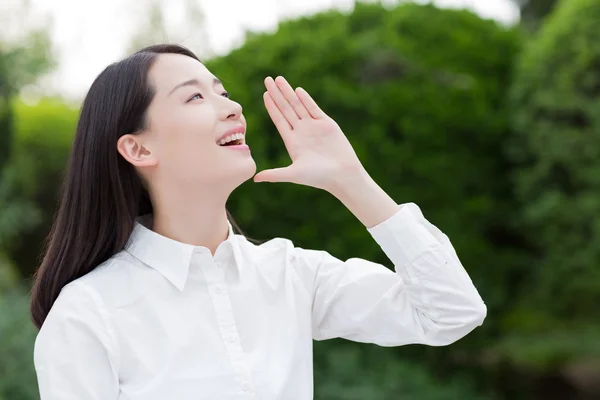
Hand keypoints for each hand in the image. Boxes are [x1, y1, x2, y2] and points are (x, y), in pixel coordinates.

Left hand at [254, 76, 363, 193]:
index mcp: (292, 142)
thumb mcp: (294, 174)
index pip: (279, 120)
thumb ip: (275, 174)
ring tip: (279, 79)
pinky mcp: (327, 124)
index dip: (271, 107)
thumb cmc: (319, 177)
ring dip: (289, 92)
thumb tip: (255, 179)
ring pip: (298, 105)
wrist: (343, 175)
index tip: (264, 94)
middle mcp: (302, 132)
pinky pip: (314, 109)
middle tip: (267, 79)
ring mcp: (314, 127)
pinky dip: (306, 99)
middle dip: (277, 94)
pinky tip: (297, 90)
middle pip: (286, 109)